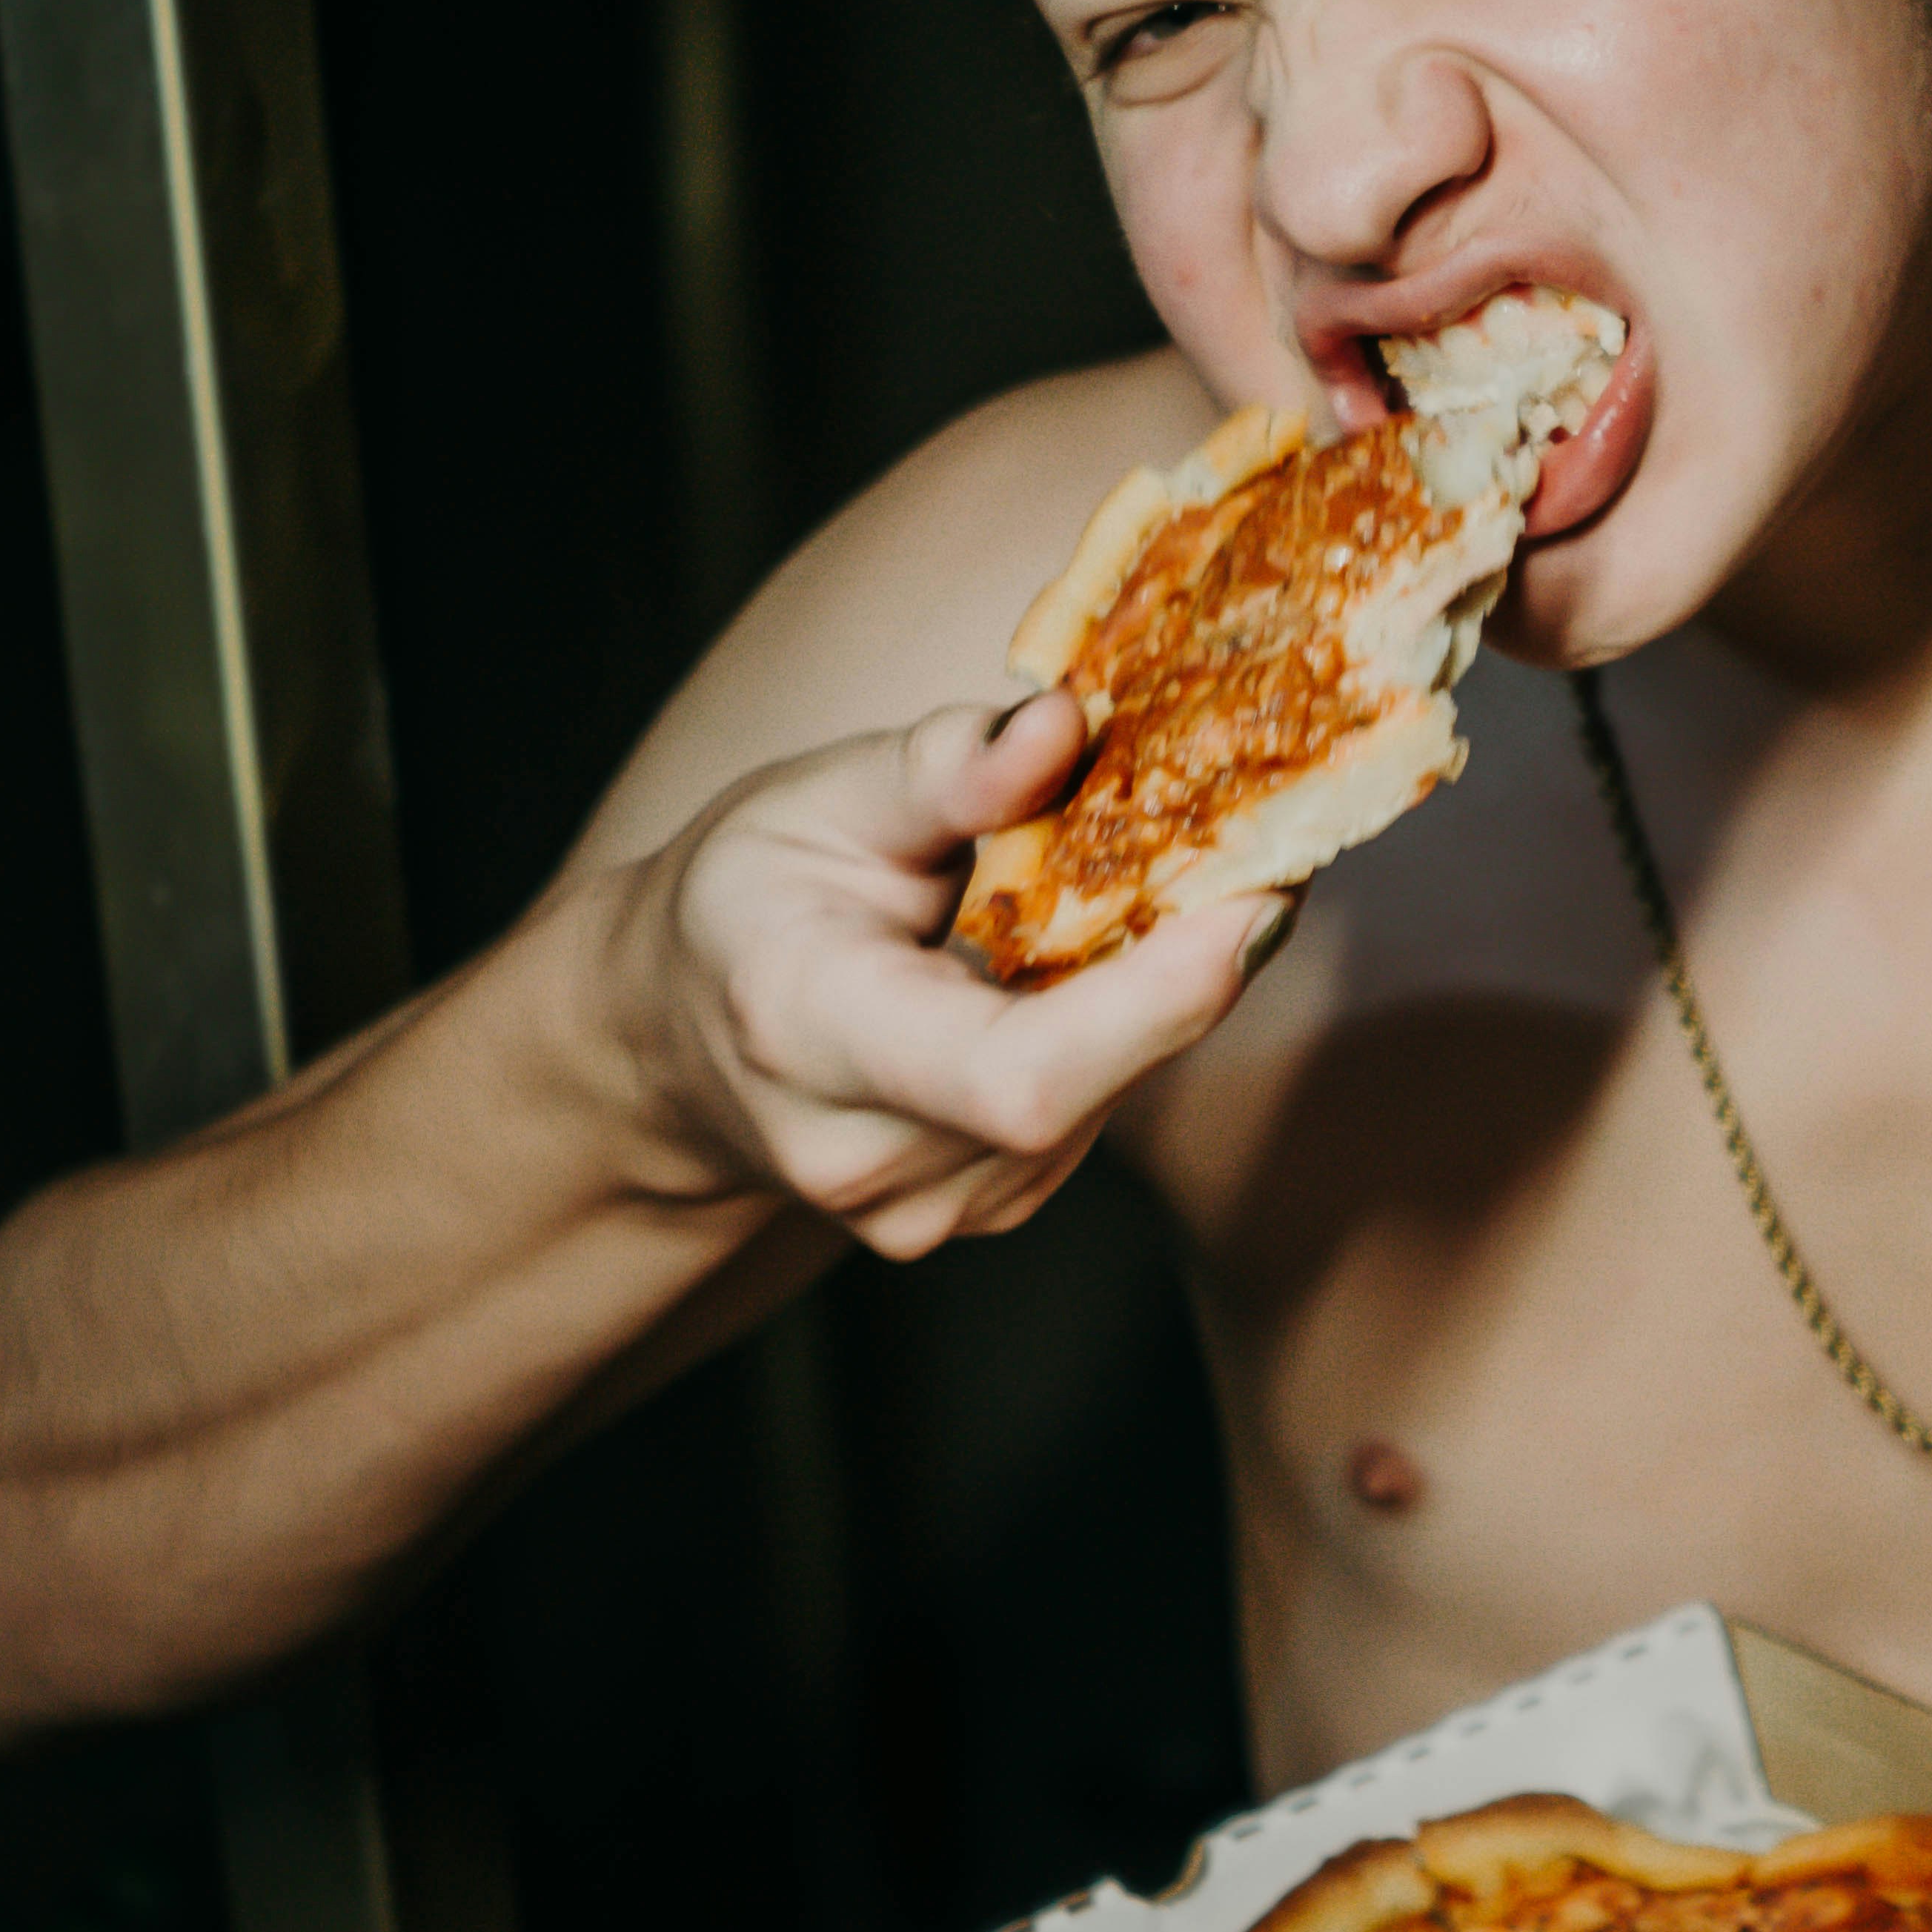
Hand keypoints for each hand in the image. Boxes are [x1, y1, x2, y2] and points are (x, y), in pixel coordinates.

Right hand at [604, 691, 1276, 1255]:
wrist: (674, 1043)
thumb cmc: (748, 901)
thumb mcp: (814, 799)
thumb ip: (941, 769)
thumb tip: (1063, 724)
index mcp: (809, 1035)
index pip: (1016, 1075)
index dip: (1157, 1001)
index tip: (1257, 898)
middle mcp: (869, 1157)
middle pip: (1085, 1088)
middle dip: (1187, 968)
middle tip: (1251, 846)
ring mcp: (934, 1207)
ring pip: (1109, 1096)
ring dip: (1157, 992)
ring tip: (1141, 891)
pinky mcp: (990, 1206)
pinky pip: (1099, 1109)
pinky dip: (1125, 1026)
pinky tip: (1092, 961)